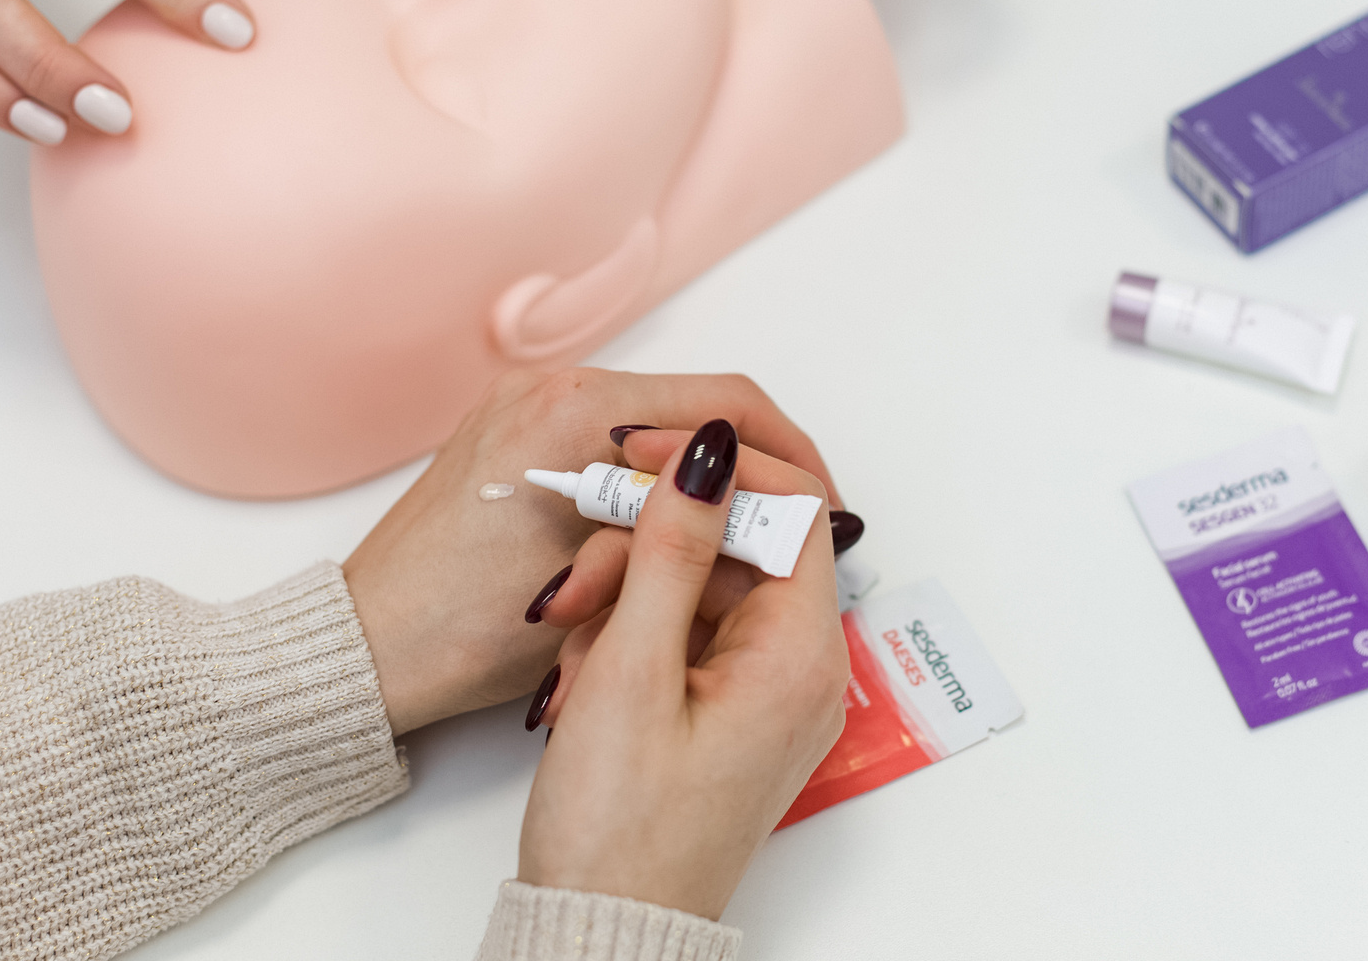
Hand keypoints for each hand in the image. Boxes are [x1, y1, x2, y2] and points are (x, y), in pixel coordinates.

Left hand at [341, 369, 843, 736]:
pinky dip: (653, 481)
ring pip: (655, 425)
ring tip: (737, 539)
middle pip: (694, 405)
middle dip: (751, 467)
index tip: (820, 508)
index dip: (791, 454)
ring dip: (701, 476)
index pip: (726, 402)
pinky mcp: (512, 436)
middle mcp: (551, 388)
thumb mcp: (607, 587)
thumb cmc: (464, 631)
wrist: (364, 651)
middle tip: (791, 528)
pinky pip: (610, 441)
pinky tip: (671, 536)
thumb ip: (693, 532)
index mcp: (578, 412)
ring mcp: (526, 406)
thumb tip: (779, 509)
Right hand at [515, 419, 849, 918]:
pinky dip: (627, 640)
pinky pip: (683, 637)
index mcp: (801, 655)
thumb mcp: (632, 669)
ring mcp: (764, 693)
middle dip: (643, 552)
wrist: (598, 935)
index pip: (789, 506)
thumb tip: (709, 454)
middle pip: (732, 547)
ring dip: (622, 599)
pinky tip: (580, 677)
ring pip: (696, 589)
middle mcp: (799, 669)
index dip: (712, 469)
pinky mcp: (725, 713)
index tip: (636, 456)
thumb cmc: (619, 830)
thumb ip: (671, 549)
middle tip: (570, 585)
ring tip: (567, 649)